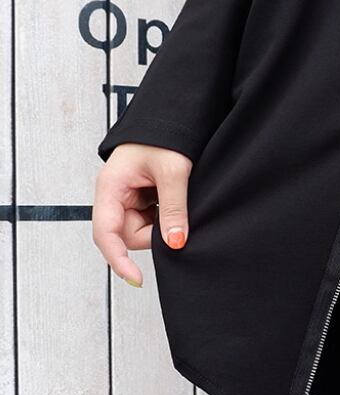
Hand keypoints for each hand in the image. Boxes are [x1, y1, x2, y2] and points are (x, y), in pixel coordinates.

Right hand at [92, 143, 192, 287]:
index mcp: (111, 186)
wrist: (174, 114)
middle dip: (155, 232)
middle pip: (129, 235)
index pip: (106, 234)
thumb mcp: (174, 171)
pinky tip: (176, 197)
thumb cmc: (167, 135)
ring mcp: (128, 197)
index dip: (119, 260)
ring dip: (163, 222)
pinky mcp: (142, 197)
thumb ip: (174, 208)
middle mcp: (115, 194)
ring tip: (178, 194)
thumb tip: (176, 243)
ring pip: (143, 230)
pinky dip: (167, 216)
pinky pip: (153, 219)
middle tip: (177, 207)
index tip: (138, 280)